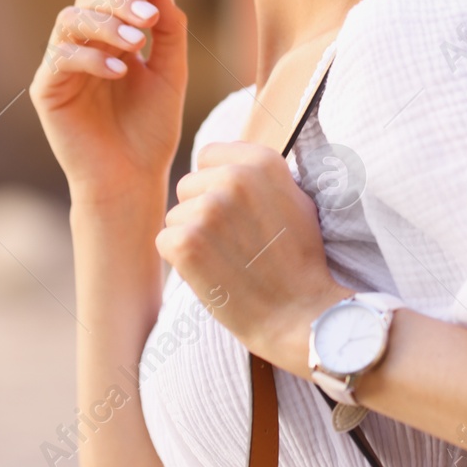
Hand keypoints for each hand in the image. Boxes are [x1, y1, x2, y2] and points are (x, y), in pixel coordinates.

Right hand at [29, 0, 187, 202]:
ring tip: (135, 44)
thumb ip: (169, 29)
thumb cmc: (152, 128)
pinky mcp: (47, 90)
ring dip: (104, 25)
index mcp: (112, 37)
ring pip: (69, 21)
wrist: (133, 177)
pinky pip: (59, 59)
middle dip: (118, 1)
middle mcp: (84, 45)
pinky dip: (90, 57)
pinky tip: (119, 70)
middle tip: (147, 18)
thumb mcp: (171, 72)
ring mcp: (63, 66)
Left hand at [155, 140, 350, 370]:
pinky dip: (181, 262)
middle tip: (234, 243)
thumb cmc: (300, 260)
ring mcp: (210, 209)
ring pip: (176, 216)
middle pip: (188, 186)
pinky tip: (212, 274)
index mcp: (262, 161)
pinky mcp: (187, 242)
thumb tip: (231, 166)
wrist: (301, 312)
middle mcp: (235, 177)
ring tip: (228, 261)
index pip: (209, 154)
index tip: (234, 210)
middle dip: (201, 212)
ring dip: (193, 239)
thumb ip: (261, 177)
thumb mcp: (296, 200)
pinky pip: (165, 242)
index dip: (216, 184)